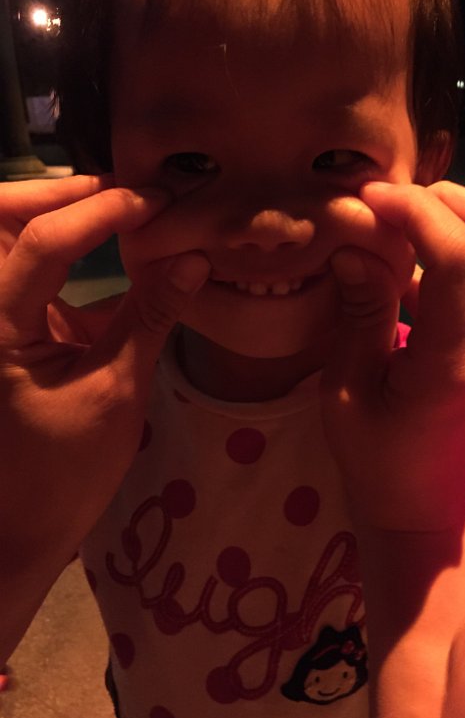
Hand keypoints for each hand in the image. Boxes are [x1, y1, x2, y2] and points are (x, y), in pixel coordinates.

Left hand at [0, 176, 208, 638]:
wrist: (19, 525)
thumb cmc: (65, 471)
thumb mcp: (116, 392)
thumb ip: (150, 317)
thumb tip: (192, 259)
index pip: (40, 241)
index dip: (102, 211)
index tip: (159, 202)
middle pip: (1, 216)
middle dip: (63, 193)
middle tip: (129, 192)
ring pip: (7, 233)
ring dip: (57, 211)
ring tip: (119, 207)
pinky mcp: (6, 325)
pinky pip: (24, 265)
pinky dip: (61, 244)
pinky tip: (106, 244)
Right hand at [320, 180, 464, 531]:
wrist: (419, 505)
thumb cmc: (374, 459)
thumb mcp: (346, 391)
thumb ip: (358, 313)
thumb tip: (355, 244)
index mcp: (451, 360)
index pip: (459, 258)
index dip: (414, 212)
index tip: (365, 201)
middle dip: (444, 199)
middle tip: (386, 205)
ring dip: (453, 215)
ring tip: (394, 222)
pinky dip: (450, 243)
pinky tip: (402, 259)